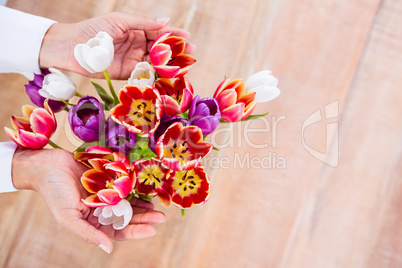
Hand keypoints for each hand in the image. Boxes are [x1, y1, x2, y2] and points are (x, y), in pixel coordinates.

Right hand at [12, 148, 165, 253]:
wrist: (47, 166)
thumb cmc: (54, 193)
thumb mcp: (68, 217)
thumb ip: (88, 234)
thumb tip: (108, 249)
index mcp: (92, 222)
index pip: (118, 231)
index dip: (135, 232)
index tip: (152, 230)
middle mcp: (101, 210)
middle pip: (127, 218)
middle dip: (144, 218)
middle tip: (162, 217)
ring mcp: (105, 194)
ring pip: (128, 203)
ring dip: (143, 206)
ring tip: (157, 207)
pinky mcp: (107, 179)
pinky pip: (125, 186)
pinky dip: (135, 190)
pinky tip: (146, 192)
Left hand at [39, 12, 195, 78]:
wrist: (73, 48)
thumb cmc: (95, 30)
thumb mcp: (120, 22)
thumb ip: (143, 23)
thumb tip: (166, 21)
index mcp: (137, 30)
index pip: (159, 33)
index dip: (174, 36)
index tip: (188, 38)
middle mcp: (138, 45)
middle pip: (161, 49)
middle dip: (176, 51)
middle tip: (191, 54)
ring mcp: (134, 60)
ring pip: (156, 62)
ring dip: (170, 64)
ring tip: (184, 66)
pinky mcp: (127, 74)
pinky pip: (145, 74)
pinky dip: (156, 75)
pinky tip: (168, 77)